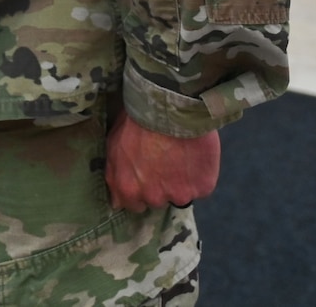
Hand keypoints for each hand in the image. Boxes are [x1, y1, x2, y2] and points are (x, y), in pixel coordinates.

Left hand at [105, 113, 220, 211]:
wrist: (170, 109)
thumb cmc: (138, 123)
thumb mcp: (114, 146)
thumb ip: (114, 176)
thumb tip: (116, 201)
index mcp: (127, 189)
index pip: (133, 205)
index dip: (139, 190)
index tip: (146, 176)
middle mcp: (153, 197)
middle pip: (157, 201)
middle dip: (160, 185)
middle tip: (164, 161)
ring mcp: (179, 194)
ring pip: (181, 195)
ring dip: (181, 181)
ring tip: (181, 156)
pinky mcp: (202, 188)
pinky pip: (201, 187)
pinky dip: (200, 175)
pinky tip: (195, 156)